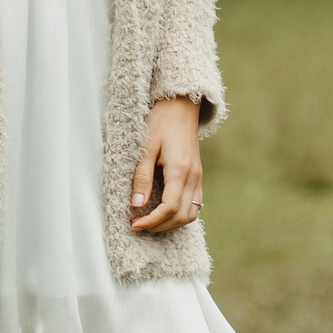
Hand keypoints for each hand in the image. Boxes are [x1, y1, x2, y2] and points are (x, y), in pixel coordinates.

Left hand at [129, 96, 202, 233]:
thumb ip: (142, 177)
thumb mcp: (146, 147)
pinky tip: (163, 213)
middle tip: (139, 226)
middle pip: (182, 216)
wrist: (180, 106)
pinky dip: (180, 215)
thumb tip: (137, 204)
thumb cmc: (161, 122)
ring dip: (171, 224)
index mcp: (181, 170)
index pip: (169, 208)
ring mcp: (198, 177)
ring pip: (191, 214)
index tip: (134, 225)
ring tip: (150, 223)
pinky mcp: (198, 176)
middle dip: (160, 226)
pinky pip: (194, 204)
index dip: (152, 221)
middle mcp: (194, 177)